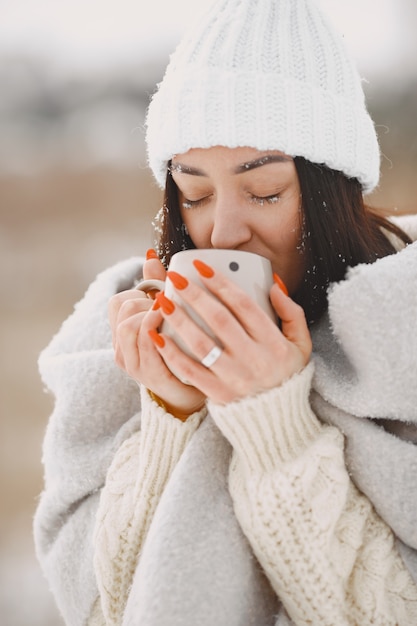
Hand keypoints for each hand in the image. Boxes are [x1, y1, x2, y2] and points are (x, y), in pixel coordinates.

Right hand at [108, 250, 205, 417]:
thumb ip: (158, 286)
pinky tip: (173, 322)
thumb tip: (150, 254)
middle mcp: (122, 349)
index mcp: (123, 333)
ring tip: (171, 311)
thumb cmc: (181, 349)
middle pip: (124, 306)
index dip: (140, 291)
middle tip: (168, 304)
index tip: (162, 294)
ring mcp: (133, 363)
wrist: (192, 392)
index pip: (118, 300)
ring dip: (153, 312)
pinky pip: (147, 343)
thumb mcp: (167, 314)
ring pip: (130, 324)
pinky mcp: (149, 374)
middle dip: (148, 299)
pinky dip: (158, 327)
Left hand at [148, 260, 311, 404]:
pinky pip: (190, 371)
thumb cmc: (287, 375)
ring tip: (163, 302)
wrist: (279, 421)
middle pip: (219, 320)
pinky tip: (158, 337)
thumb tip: (273, 285)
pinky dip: (172, 354)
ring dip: (179, 320)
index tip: (201, 268)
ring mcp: (234, 377)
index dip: (221, 283)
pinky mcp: (217, 393)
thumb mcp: (301, 344)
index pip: (244, 305)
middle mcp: (253, 358)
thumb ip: (291, 313)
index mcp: (273, 343)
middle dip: (194, 295)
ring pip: (201, 344)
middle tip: (175, 278)